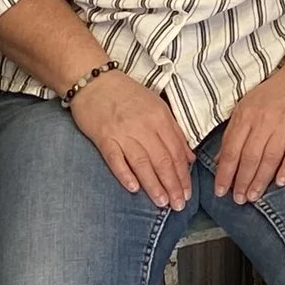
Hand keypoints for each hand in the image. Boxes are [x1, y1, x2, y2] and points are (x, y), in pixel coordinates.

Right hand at [71, 69, 193, 207]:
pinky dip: (125, 174)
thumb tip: (189, 158)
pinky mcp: (104, 137)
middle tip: (178, 204)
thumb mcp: (157, 107)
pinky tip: (134, 189)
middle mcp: (144, 126)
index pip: (176, 152)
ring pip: (142, 163)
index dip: (183, 175)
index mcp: (160, 118)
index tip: (187, 192)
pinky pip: (116, 159)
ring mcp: (123, 132)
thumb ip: (174, 132)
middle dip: (173, 185)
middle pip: (162, 160)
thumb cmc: (127, 94)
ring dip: (154, 185)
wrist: (94, 80)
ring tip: (162, 203)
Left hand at [215, 58, 284, 205]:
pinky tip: (280, 183)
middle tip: (238, 199)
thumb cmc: (275, 92)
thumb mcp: (248, 106)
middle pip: (249, 156)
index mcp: (246, 115)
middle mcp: (263, 120)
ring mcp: (284, 124)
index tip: (220, 190)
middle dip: (241, 181)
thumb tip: (221, 160)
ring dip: (260, 180)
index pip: (231, 149)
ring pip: (269, 157)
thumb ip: (234, 132)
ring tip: (253, 197)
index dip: (225, 172)